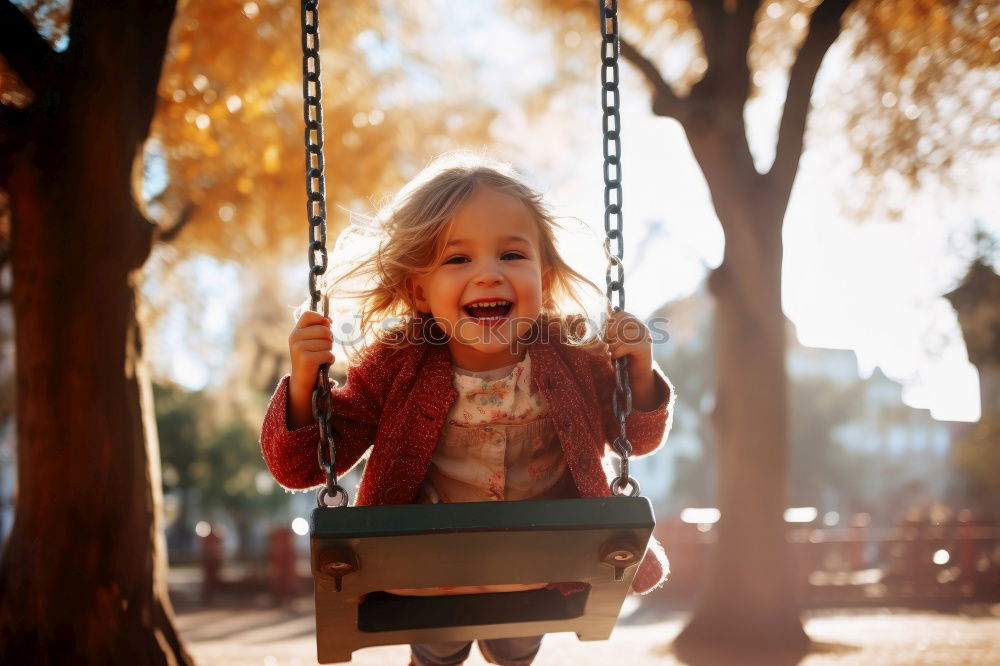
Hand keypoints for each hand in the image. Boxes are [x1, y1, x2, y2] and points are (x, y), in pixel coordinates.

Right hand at [287, 310, 333, 428]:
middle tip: (323, 349)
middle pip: (324, 329)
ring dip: (329, 351)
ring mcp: (299, 348)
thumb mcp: (312, 341)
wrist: (303, 382)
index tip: (326, 328)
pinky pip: (329, 354)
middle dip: (329, 340)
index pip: (309, 314)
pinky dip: (330, 360)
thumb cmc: (312, 359)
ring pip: (328, 342)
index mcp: (296, 331)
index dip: (322, 320)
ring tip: (320, 358)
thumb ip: (319, 329)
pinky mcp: (306, 359)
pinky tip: (322, 364)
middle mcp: (295, 337)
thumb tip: (330, 319)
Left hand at [604, 310, 658, 410]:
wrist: (637, 376)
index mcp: (635, 323)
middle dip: (609, 333)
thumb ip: (610, 332)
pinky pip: (626, 345)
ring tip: (610, 352)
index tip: (603, 335)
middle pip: (622, 322)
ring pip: (623, 334)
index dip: (609, 323)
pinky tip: (615, 358)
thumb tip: (594, 324)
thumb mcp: (615, 342)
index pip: (621, 314)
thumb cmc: (623, 358)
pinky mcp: (645, 347)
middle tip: (605, 345)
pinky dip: (617, 352)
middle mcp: (642, 327)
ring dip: (612, 345)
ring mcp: (645, 336)